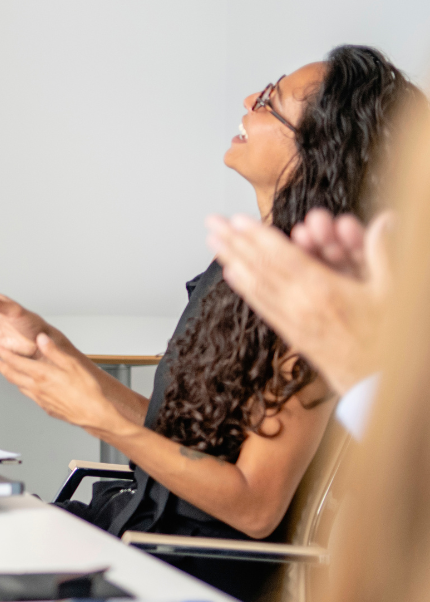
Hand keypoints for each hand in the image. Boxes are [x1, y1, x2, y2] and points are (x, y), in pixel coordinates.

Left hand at [0, 333, 128, 435]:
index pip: (15, 361)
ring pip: (19, 386)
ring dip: (10, 378)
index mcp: (41, 374)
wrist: (95, 414)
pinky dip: (23, 388)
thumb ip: (54, 351)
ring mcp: (40, 399)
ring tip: (7, 372)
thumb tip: (41, 338)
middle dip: (0, 366)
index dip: (3, 353)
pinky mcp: (46, 408)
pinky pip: (29, 396)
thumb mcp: (72, 364)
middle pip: (12, 375)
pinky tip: (27, 387)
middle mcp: (37, 387)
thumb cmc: (88, 390)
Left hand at [206, 211, 389, 393]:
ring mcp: (291, 320)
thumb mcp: (391, 292)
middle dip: (234, 242)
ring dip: (231, 260)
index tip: (237, 219)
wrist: (377, 382)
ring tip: (212, 243)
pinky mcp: (289, 332)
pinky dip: (244, 287)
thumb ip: (382, 254)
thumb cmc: (385, 339)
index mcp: (322, 291)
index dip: (258, 236)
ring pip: (254, 284)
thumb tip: (385, 221)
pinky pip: (261, 305)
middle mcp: (299, 305)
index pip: (281, 256)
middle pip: (259, 267)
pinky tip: (230, 274)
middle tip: (211, 223)